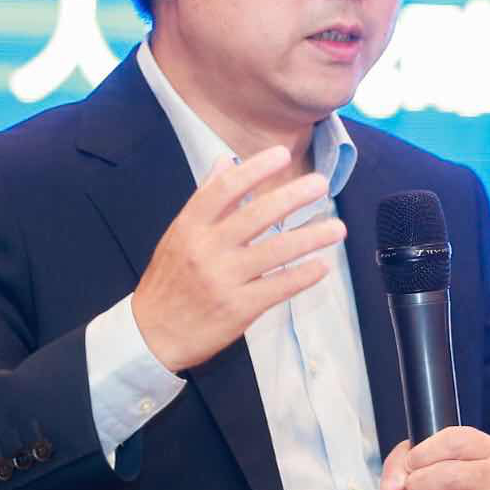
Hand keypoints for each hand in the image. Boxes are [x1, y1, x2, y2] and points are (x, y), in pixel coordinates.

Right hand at [131, 145, 345, 373]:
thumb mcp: (178, 235)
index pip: (225, 189)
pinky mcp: (239, 309)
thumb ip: (204, 199)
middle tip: (322, 184)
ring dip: (311, 237)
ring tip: (337, 228)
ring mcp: (224, 279)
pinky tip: (322, 266)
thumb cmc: (168, 281)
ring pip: (276, 251)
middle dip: (293, 196)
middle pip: (257, 215)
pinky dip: (303, 276)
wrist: (152, 335)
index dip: (255, 169)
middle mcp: (207, 249)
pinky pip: (278, 287)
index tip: (282, 155)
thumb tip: (225, 161)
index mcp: (190, 226)